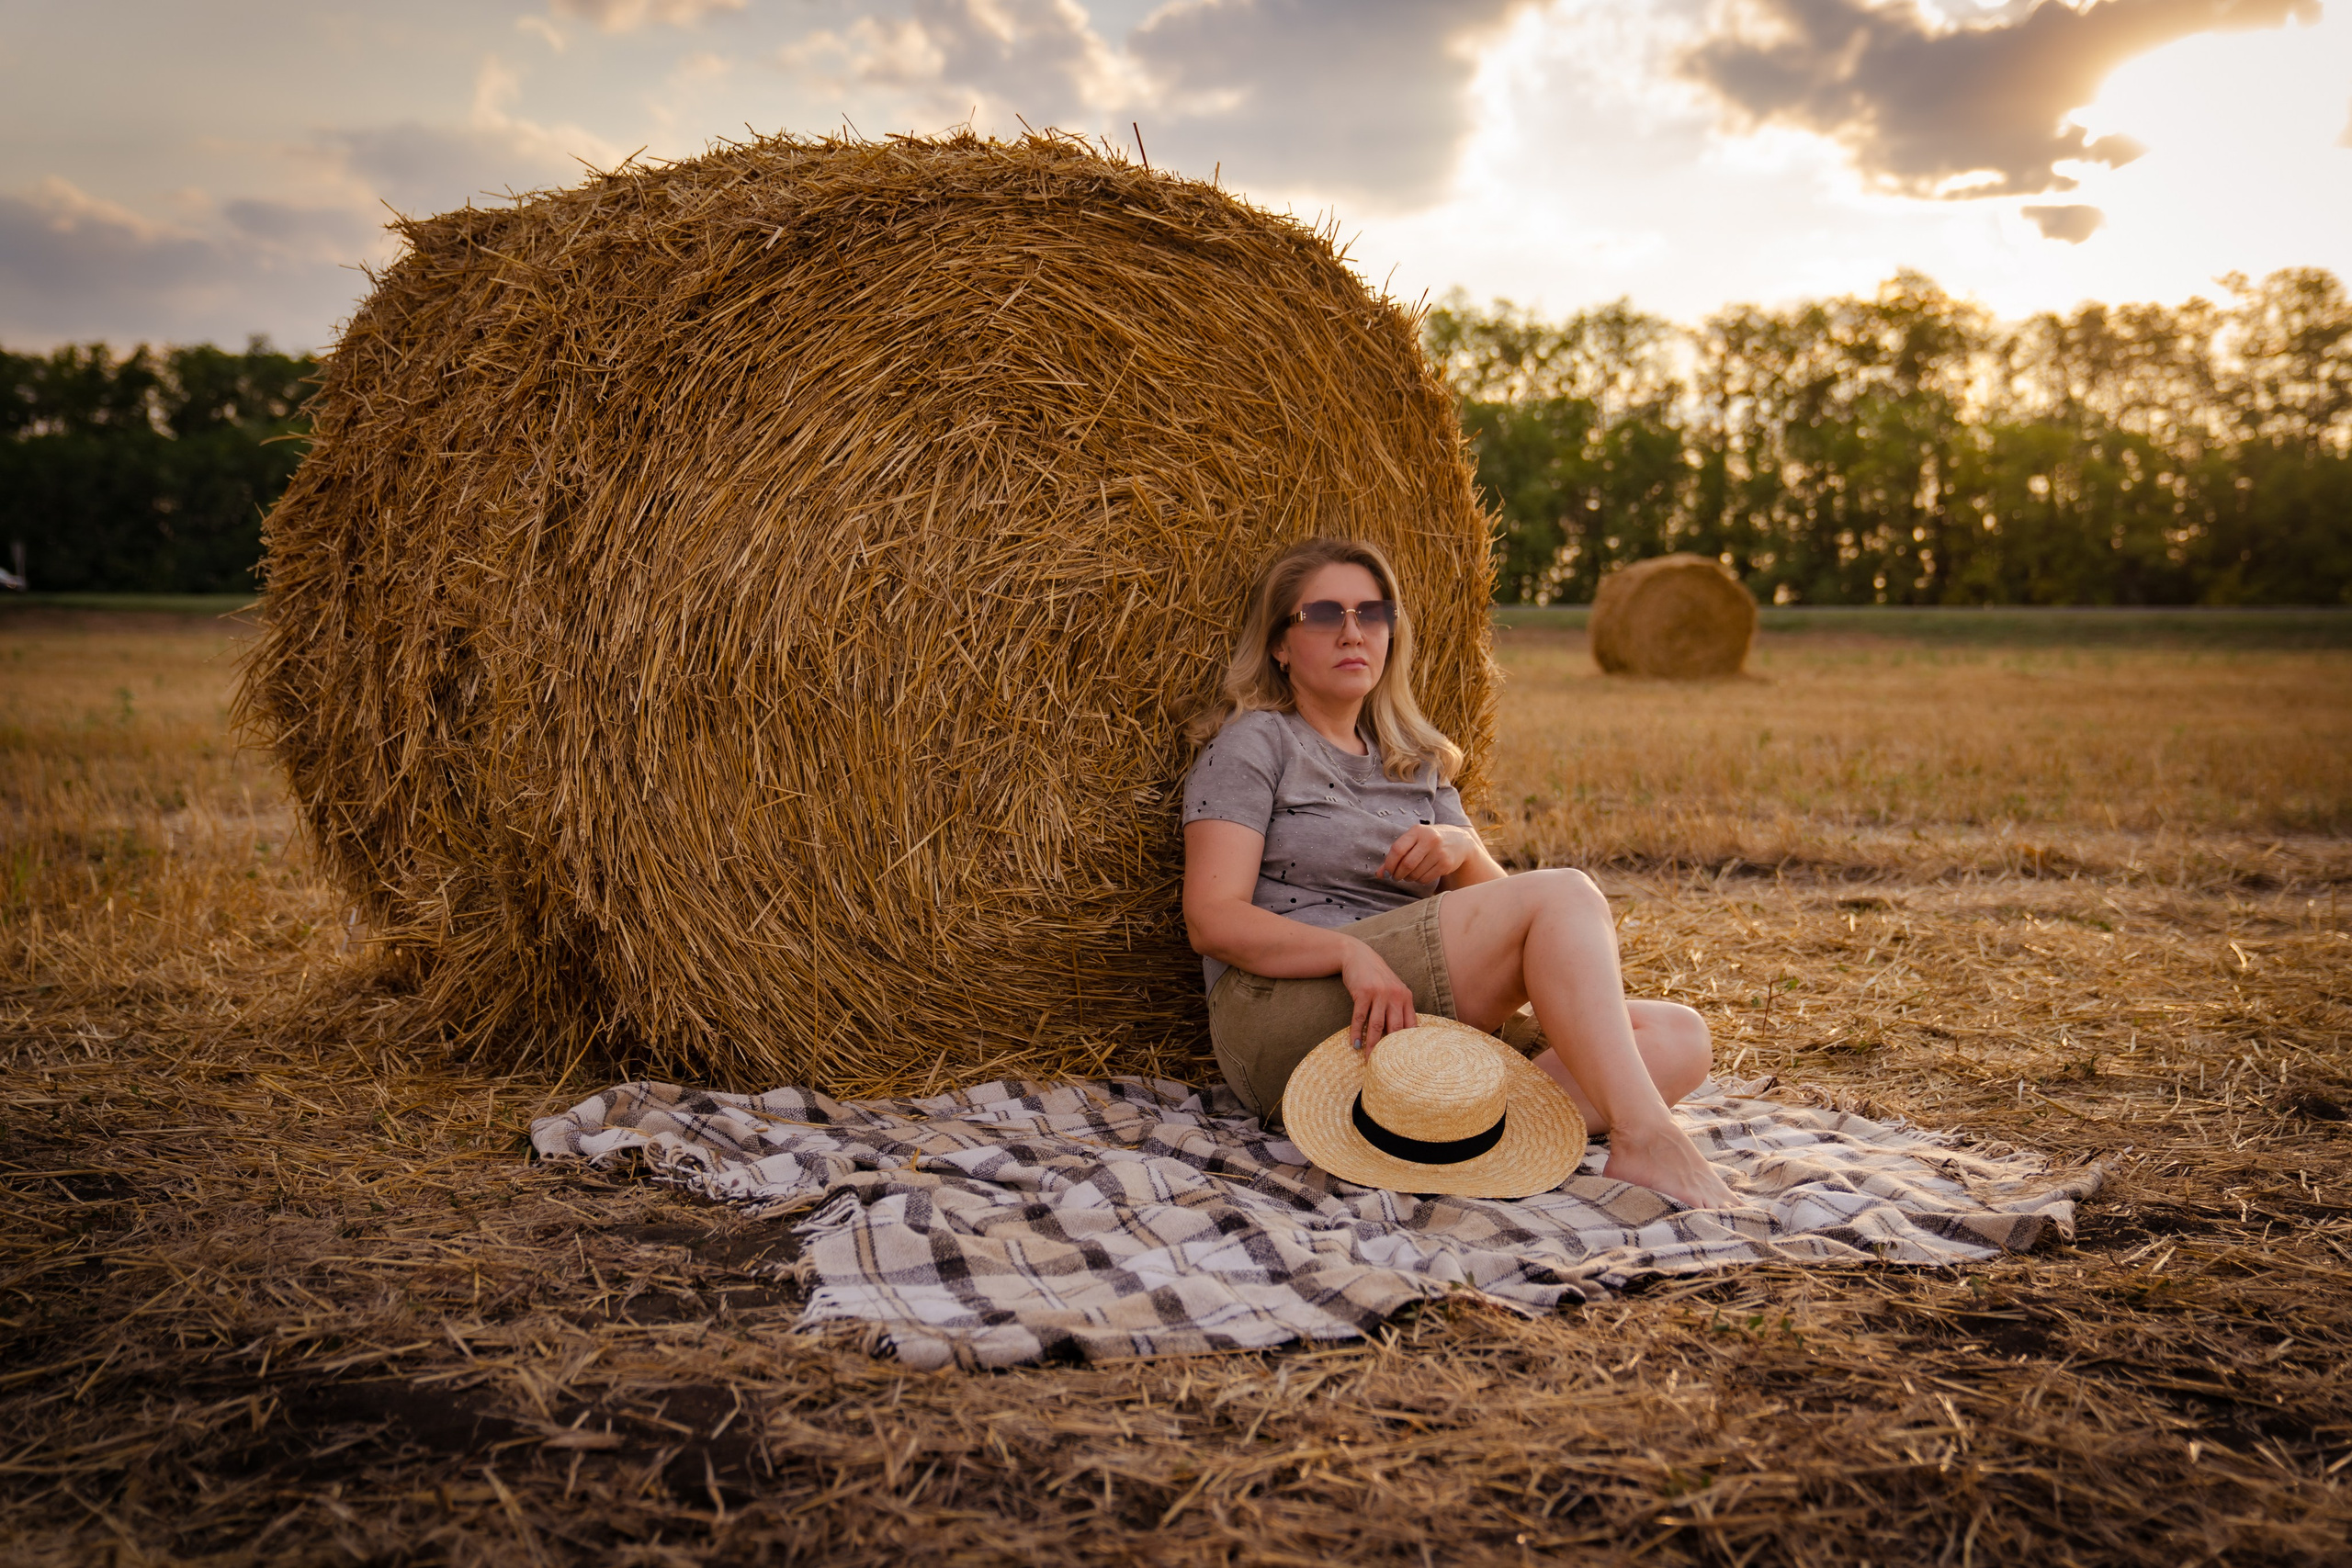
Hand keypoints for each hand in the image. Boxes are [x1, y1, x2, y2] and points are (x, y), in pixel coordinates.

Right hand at [1338, 937, 1416, 1051]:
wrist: (1358, 956)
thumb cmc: (1376, 977)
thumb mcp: (1393, 990)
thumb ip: (1398, 1008)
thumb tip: (1399, 1037)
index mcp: (1406, 997)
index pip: (1411, 1025)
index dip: (1408, 1044)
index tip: (1404, 1060)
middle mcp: (1396, 995)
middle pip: (1396, 1028)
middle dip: (1391, 1049)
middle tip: (1386, 1065)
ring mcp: (1380, 993)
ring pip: (1378, 1026)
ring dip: (1373, 1045)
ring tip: (1369, 1059)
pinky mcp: (1363, 992)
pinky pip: (1360, 1017)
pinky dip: (1357, 1032)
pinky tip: (1354, 1043)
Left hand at [1379, 823, 1476, 886]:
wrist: (1459, 841)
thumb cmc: (1428, 842)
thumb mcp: (1413, 841)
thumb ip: (1395, 856)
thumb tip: (1379, 874)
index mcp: (1417, 831)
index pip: (1398, 849)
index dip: (1390, 864)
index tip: (1388, 871)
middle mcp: (1430, 839)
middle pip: (1407, 864)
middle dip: (1398, 874)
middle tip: (1396, 876)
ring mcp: (1439, 852)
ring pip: (1416, 873)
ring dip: (1408, 878)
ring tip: (1409, 875)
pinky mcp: (1446, 864)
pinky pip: (1425, 878)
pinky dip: (1419, 880)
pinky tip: (1420, 875)